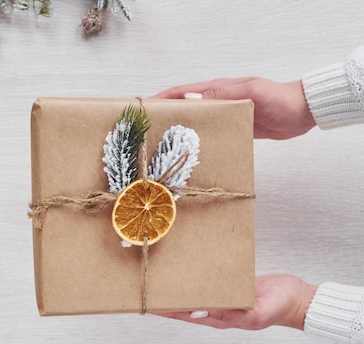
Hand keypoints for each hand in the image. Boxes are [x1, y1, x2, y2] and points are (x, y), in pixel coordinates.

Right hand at [152, 77, 316, 139]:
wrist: (302, 112)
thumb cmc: (277, 99)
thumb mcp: (249, 93)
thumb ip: (221, 95)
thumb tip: (190, 97)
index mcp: (217, 88)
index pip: (182, 91)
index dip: (162, 98)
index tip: (145, 107)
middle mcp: (217, 101)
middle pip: (185, 107)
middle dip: (166, 116)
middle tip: (149, 131)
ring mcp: (225, 114)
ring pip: (196, 121)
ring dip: (181, 130)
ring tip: (164, 144)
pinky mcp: (234, 127)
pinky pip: (211, 132)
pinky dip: (199, 139)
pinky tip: (192, 151)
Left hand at [156, 274, 317, 329]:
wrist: (297, 297)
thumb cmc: (278, 308)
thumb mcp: (253, 313)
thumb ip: (226, 313)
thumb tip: (197, 312)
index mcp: (218, 318)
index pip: (184, 314)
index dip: (165, 310)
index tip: (148, 303)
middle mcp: (217, 308)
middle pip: (185, 302)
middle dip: (167, 295)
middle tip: (149, 285)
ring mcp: (223, 295)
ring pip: (195, 289)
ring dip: (181, 283)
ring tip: (163, 273)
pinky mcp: (231, 283)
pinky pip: (210, 279)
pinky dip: (198, 274)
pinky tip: (188, 265)